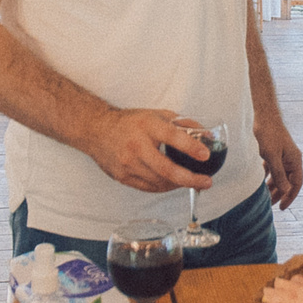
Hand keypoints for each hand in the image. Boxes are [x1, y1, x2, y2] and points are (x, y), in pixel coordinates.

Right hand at [83, 108, 216, 192]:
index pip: (171, 137)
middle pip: (166, 168)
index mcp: (146, 126)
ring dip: (179, 184)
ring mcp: (128, 163)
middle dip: (190, 178)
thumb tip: (206, 134)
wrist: (96, 130)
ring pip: (159, 182)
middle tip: (206, 182)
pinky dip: (164, 187)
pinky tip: (173, 184)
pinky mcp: (122, 176)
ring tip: (192, 182)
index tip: (205, 155)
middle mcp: (136, 145)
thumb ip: (182, 124)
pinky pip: (148, 188)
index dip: (190, 147)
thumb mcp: (156, 115)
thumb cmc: (129, 122)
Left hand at [254, 109, 302, 208]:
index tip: (282, 207)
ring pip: (279, 176)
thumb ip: (279, 174)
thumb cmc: (270, 133)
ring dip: (272, 186)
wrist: (264, 116)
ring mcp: (282, 156)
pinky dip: (267, 176)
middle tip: (270, 205)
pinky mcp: (274, 153)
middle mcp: (291, 160)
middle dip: (279, 193)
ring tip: (264, 197)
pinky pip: (272, 169)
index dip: (290, 196)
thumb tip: (285, 191)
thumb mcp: (273, 156)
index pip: (296, 183)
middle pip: (287, 181)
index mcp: (295, 161)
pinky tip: (260, 183)